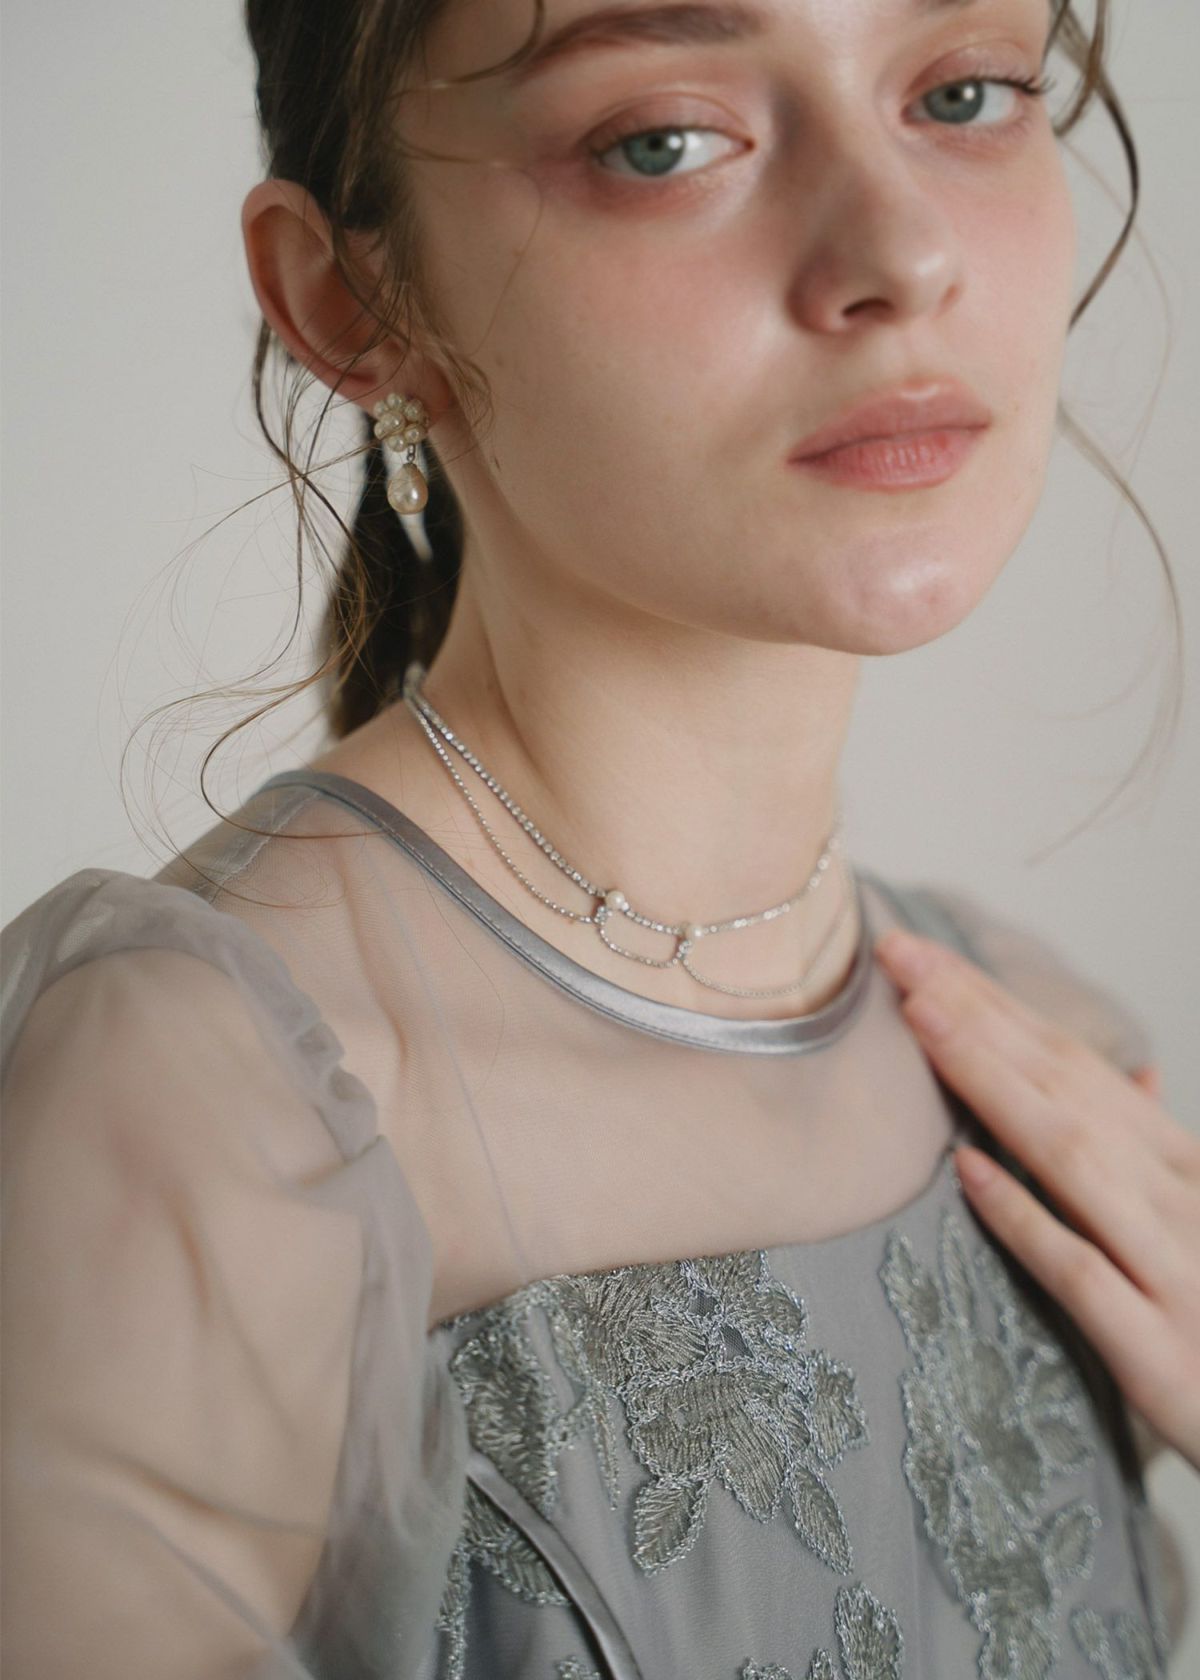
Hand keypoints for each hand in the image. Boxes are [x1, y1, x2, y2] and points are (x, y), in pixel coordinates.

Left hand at [874, 926, 1199, 1472]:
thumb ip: (1166, 1150)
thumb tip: (1140, 1075)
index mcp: (1186, 1165)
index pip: (1077, 1065)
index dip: (997, 1006)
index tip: (923, 958)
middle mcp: (1182, 1200)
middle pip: (1065, 1088)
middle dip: (977, 1015)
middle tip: (897, 956)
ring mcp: (1176, 1271)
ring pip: (1072, 1158)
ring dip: (991, 1084)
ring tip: (920, 1023)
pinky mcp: (1161, 1353)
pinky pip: (1084, 1275)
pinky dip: (1026, 1221)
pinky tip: (967, 1175)